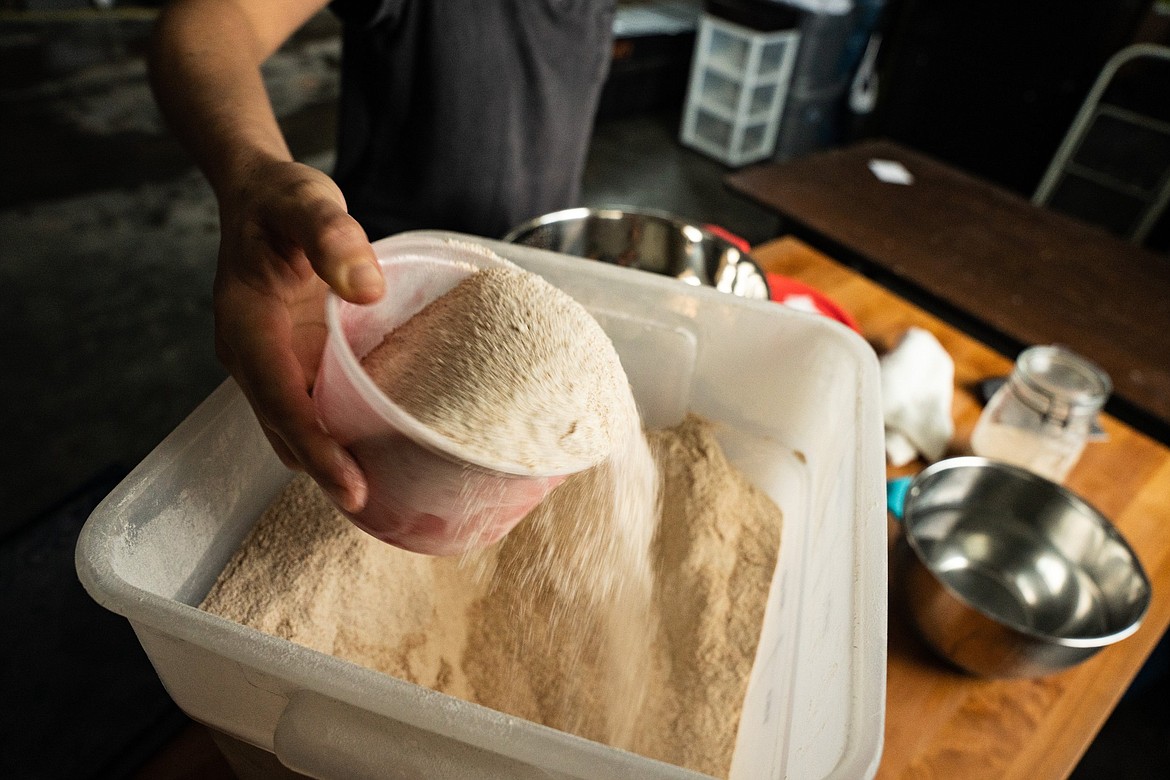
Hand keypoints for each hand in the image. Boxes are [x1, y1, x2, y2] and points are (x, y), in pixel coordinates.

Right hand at [213, 158, 383, 511]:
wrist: (260, 194)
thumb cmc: (280, 198)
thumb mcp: (306, 202)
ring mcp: (272, 362)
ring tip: (381, 492)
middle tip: (373, 503)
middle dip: (324, 470)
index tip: (350, 484)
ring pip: (295, 428)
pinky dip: (339, 433)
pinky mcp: (294, 360)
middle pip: (285, 429)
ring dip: (329, 460)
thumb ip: (332, 237)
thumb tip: (366, 289)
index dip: (315, 446)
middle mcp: (253, 354)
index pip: (280, 400)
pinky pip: (312, 407)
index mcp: (246, 326)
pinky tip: (379, 445)